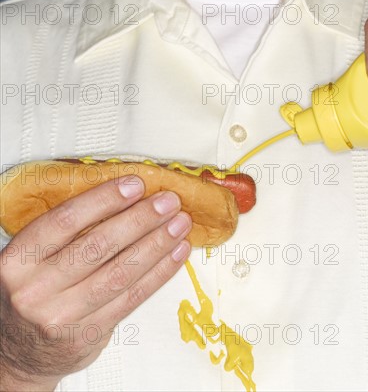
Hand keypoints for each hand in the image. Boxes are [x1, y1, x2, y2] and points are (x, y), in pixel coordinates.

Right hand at [0, 176, 191, 390]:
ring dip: (157, 243)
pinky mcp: (89, 334)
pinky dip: (160, 272)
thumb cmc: (35, 290)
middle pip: (99, 245)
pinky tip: (176, 252)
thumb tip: (127, 194)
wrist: (19, 352)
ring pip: (121, 272)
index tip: (135, 184)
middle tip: (169, 202)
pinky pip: (133, 297)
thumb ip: (70, 230)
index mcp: (18, 260)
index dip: (104, 199)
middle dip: (141, 219)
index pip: (65, 221)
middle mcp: (35, 289)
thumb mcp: (35, 257)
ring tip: (180, 224)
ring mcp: (62, 315)